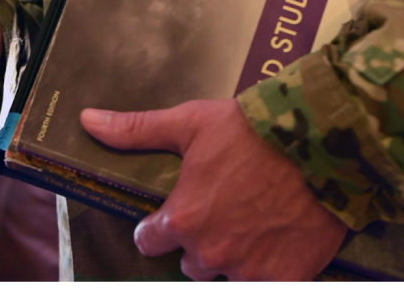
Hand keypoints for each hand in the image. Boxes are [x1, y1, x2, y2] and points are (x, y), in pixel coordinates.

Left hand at [80, 99, 347, 280]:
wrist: (320, 141)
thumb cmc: (251, 131)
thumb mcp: (189, 124)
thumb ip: (135, 130)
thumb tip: (88, 121)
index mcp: (182, 219)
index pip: (148, 241)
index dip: (156, 228)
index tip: (168, 219)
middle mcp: (209, 252)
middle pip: (189, 262)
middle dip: (198, 243)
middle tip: (220, 214)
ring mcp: (247, 269)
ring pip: (224, 277)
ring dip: (231, 259)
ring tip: (249, 226)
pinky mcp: (284, 278)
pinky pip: (262, 287)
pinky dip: (265, 272)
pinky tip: (273, 247)